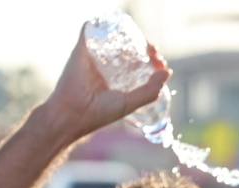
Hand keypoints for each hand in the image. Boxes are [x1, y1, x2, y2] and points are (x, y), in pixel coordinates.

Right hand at [40, 25, 170, 141]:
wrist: (71, 113)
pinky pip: (91, 28)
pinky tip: (118, 26)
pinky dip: (101, 22)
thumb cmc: (98, 113)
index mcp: (116, 80)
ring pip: (113, 36)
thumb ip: (149, 91)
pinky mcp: (82, 48)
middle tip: (153, 52)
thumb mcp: (128, 104)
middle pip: (128, 49)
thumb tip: (167, 72)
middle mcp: (105, 66)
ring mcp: (93, 55)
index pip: (138, 64)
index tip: (159, 62)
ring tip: (143, 43)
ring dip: (129, 35)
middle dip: (144, 47)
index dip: (152, 60)